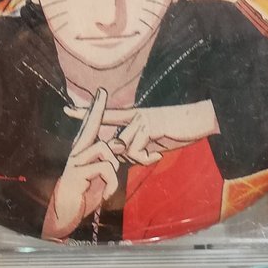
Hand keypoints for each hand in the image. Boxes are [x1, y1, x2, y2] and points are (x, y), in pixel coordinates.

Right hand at [42, 88, 120, 240]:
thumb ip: (110, 162)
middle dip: (99, 110)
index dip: (97, 110)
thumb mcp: (101, 177)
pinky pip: (106, 169)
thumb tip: (121, 148)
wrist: (66, 214)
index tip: (102, 92)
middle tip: (106, 93)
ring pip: (106, 149)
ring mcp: (75, 162)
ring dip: (115, 167)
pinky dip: (112, 184)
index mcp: (84, 151)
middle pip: (92, 128)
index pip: (92, 127)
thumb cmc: (85, 195)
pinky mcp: (77, 173)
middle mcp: (77, 152)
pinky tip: (106, 195)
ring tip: (109, 184)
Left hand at [63, 101, 218, 165]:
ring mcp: (140, 119)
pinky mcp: (148, 126)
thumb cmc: (182, 130)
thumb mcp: (158, 139)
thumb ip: (141, 144)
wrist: (200, 120)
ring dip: (138, 158)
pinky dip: (146, 158)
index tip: (67, 110)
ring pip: (124, 147)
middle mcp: (134, 115)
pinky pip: (135, 150)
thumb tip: (128, 156)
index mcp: (135, 116)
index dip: (86, 112)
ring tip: (155, 155)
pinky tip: (159, 154)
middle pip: (115, 140)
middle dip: (123, 155)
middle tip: (137, 157)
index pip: (106, 114)